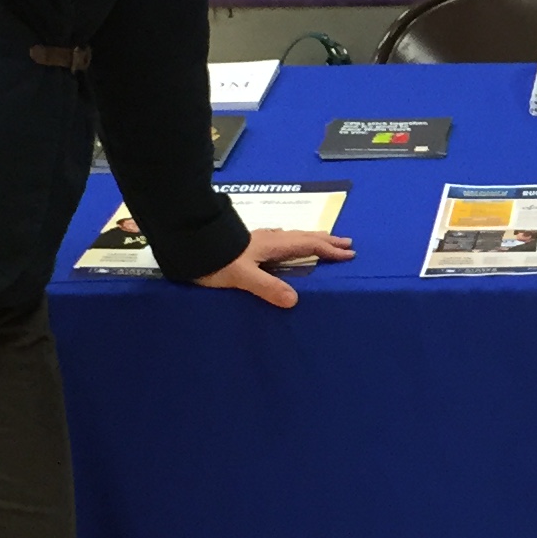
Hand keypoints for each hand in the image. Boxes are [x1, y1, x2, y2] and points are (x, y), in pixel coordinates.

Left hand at [195, 228, 354, 308]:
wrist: (188, 244)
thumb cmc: (215, 261)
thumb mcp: (242, 277)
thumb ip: (267, 287)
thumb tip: (294, 300)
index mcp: (272, 245)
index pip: (308, 245)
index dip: (329, 250)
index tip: (349, 254)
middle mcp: (268, 239)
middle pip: (304, 237)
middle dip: (326, 241)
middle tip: (346, 243)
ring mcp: (258, 240)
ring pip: (292, 237)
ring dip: (311, 240)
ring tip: (322, 241)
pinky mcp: (247, 244)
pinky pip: (280, 240)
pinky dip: (293, 242)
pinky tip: (285, 245)